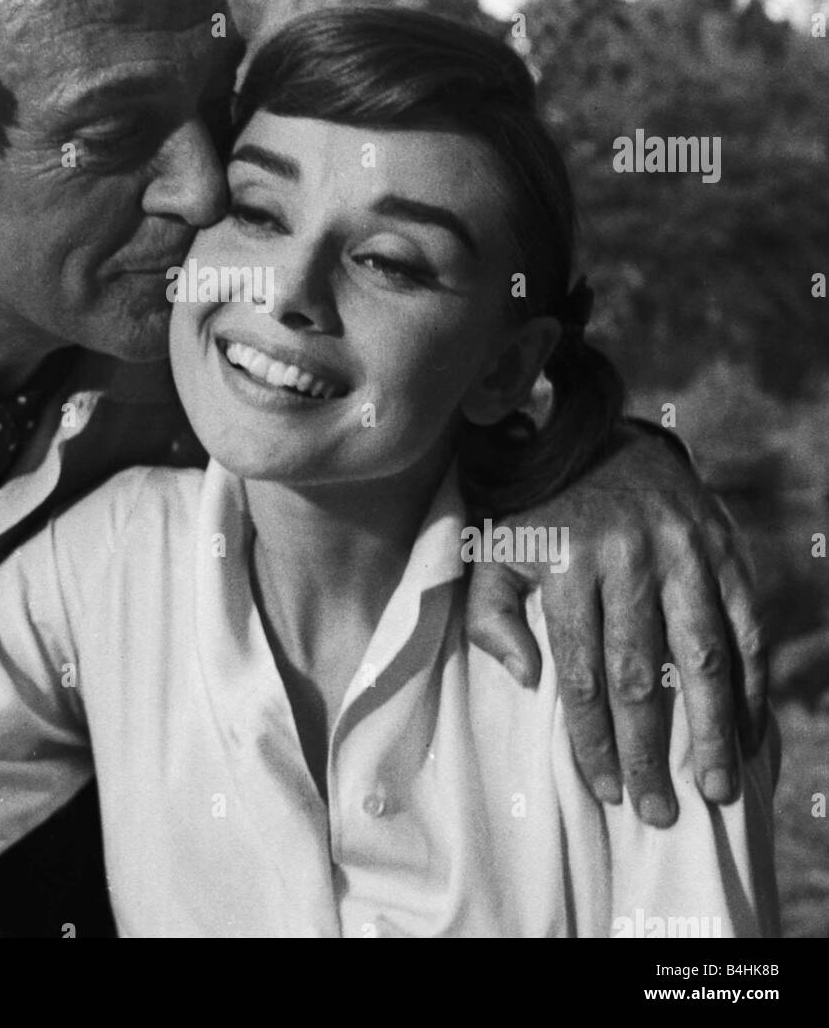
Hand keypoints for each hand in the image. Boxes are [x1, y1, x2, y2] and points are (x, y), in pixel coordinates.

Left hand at [466, 423, 767, 827]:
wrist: (593, 430)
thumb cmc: (533, 508)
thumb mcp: (490, 548)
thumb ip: (490, 613)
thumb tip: (528, 679)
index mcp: (567, 562)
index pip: (581, 670)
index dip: (594, 736)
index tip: (603, 789)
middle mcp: (629, 557)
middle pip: (642, 673)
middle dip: (651, 750)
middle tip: (660, 811)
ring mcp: (682, 549)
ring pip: (703, 653)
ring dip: (712, 727)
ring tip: (717, 786)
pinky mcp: (720, 543)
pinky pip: (743, 621)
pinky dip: (751, 678)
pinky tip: (750, 726)